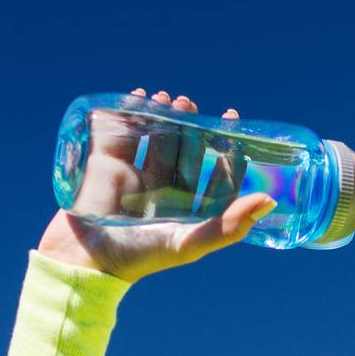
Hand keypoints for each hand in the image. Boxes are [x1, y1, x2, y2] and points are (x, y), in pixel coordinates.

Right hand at [37, 90, 274, 282]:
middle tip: (190, 105)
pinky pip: (121, 132)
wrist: (84, 259)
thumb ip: (229, 226)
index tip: (234, 121)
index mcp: (188, 210)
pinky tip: (140, 96)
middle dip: (192, 126)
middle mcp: (165, 192)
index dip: (228, 150)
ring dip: (165, 116)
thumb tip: (270, 200)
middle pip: (186, 150)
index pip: (216, 175)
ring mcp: (135, 176)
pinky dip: (130, 112)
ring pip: (157, 138)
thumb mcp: (188, 244)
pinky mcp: (106, 165)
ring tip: (168, 99)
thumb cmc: (140, 257)